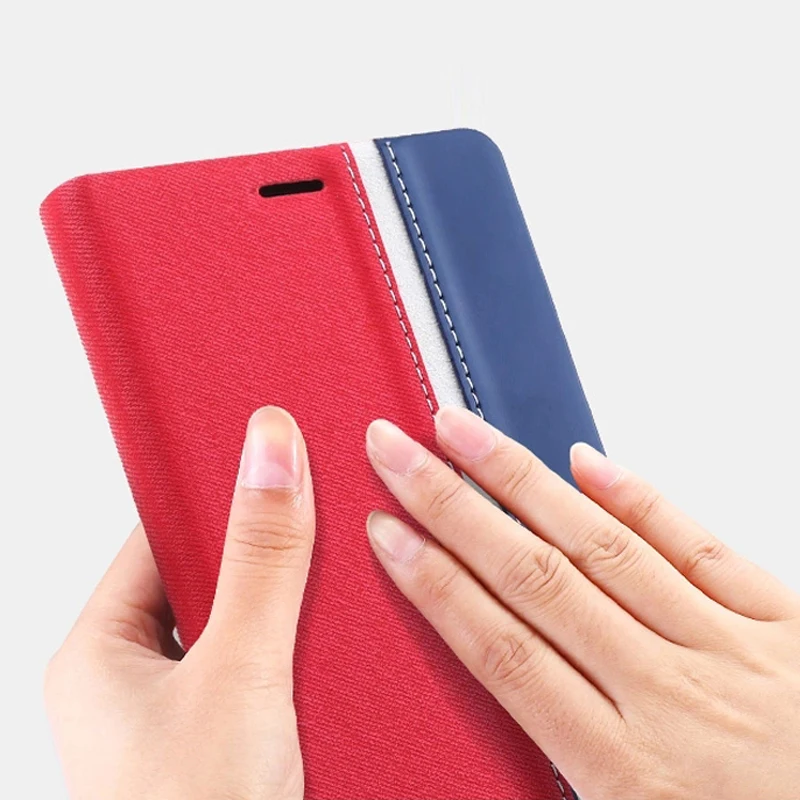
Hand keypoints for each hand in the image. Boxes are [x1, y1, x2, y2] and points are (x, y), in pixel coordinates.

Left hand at [45, 407, 313, 799]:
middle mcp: (138, 679)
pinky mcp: (232, 738)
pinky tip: (343, 639)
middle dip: (270, 549)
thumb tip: (269, 450)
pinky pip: (271, 665)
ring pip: (248, 621)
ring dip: (296, 603)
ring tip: (343, 573)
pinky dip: (307, 647)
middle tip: (324, 512)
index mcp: (101, 651)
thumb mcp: (237, 674)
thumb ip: (260, 560)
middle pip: (211, 574)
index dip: (219, 491)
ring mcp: (186, 712)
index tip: (274, 453)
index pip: (162, 533)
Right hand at [365, 406, 799, 798]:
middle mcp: (671, 698)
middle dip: (451, 505)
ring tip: (465, 432)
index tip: (388, 531)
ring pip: (602, 547)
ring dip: (522, 481)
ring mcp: (732, 651)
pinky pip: (704, 546)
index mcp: (628, 774)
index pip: (501, 651)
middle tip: (397, 450)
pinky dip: (641, 497)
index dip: (434, 583)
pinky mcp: (787, 625)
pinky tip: (589, 459)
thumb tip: (508, 694)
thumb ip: (568, 777)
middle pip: (534, 579)